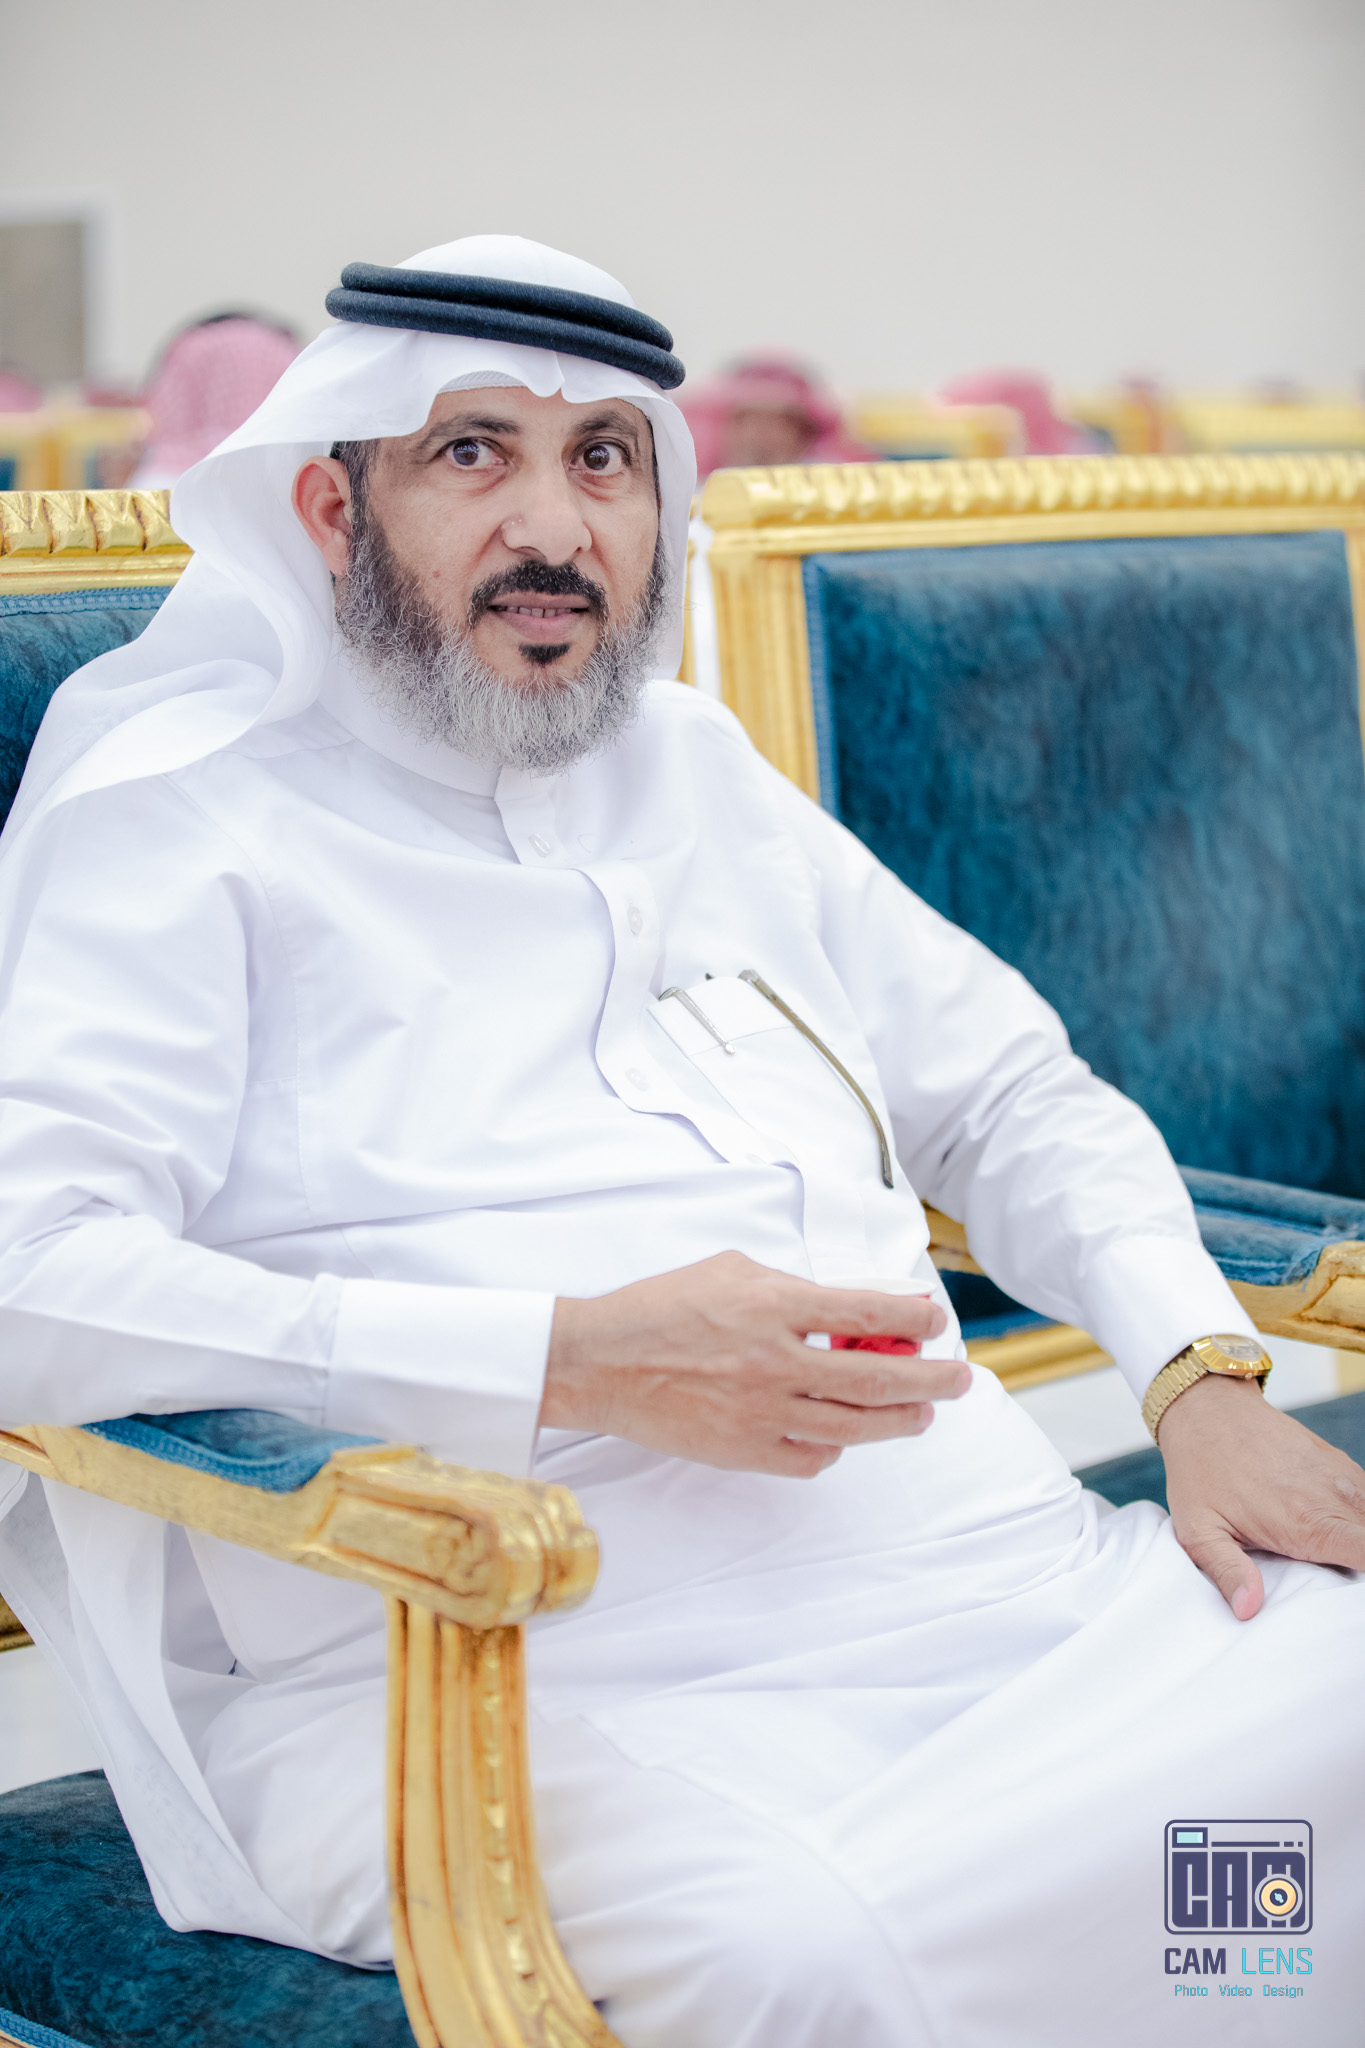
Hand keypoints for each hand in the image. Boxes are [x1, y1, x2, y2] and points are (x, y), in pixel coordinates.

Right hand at [542, 1250, 962, 1476]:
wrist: (599, 1362)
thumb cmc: (661, 1307)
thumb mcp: (732, 1270)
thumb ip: (792, 1286)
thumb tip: (850, 1305)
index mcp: (772, 1307)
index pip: (866, 1315)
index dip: (912, 1321)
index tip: (935, 1322)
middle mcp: (774, 1362)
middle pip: (875, 1380)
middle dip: (930, 1380)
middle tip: (959, 1378)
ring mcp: (760, 1413)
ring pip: (853, 1426)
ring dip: (899, 1420)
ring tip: (921, 1413)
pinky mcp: (742, 1451)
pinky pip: (810, 1458)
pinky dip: (835, 1448)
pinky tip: (843, 1435)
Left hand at [1159, 1373, 1364, 1618]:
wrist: (1208, 1409)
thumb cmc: (1200, 1472)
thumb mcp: (1198, 1529)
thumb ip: (1227, 1572)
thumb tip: (1249, 1610)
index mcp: (1308, 1525)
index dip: (1364, 1584)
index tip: (1350, 1593)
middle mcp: (1335, 1499)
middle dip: (1359, 1567)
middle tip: (1331, 1573)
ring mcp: (1342, 1476)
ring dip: (1358, 1539)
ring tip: (1327, 1554)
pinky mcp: (1340, 1464)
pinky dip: (1358, 1519)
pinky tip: (1331, 1528)